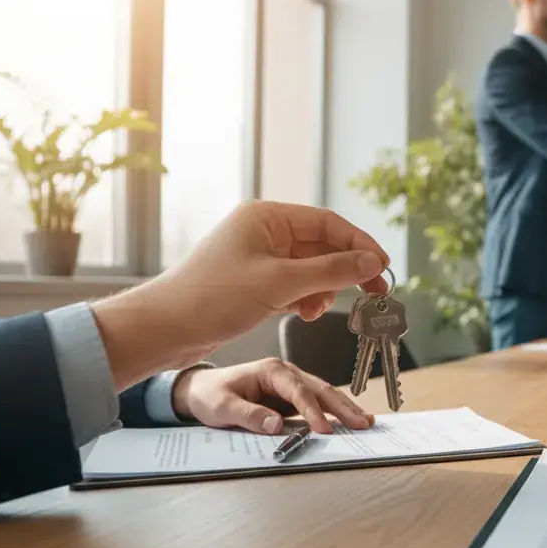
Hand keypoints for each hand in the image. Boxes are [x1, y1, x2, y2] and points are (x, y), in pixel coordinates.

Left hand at [93, 201, 390, 389]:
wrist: (163, 330)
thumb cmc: (213, 298)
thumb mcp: (281, 283)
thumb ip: (332, 271)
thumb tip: (373, 262)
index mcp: (266, 217)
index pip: (328, 223)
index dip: (360, 245)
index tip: (383, 268)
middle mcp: (263, 231)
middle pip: (322, 245)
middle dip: (345, 271)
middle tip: (373, 293)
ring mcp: (258, 257)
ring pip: (311, 268)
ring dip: (323, 289)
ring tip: (316, 311)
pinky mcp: (253, 282)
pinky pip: (294, 285)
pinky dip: (305, 299)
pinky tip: (301, 314)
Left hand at [173, 358, 375, 434]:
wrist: (200, 390)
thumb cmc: (210, 395)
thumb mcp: (221, 407)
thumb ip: (248, 415)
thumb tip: (276, 425)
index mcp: (270, 370)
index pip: (298, 390)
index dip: (313, 410)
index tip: (324, 429)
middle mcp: (285, 373)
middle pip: (320, 388)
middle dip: (343, 407)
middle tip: (362, 423)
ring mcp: (291, 384)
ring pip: (324, 394)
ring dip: (345, 408)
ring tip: (365, 422)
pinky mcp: (291, 397)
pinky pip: (317, 403)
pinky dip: (335, 412)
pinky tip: (349, 420)